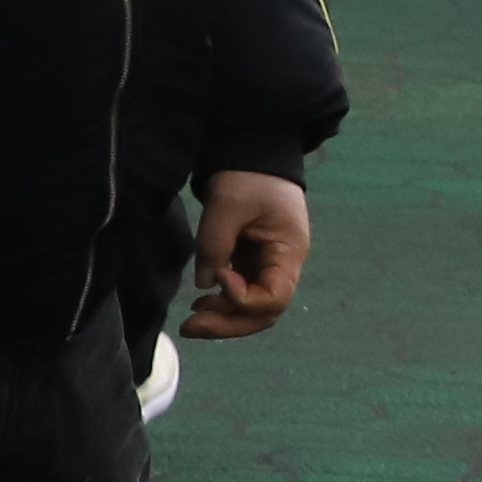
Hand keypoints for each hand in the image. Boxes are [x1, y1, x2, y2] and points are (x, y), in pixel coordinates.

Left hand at [184, 170, 309, 338]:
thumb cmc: (248, 176)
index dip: (243, 298)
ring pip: (252, 308)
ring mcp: (268, 266)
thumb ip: (214, 245)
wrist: (253, 154)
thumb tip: (203, 284)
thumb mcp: (227, 206)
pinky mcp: (252, 262)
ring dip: (223, 319)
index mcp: (289, 251)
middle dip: (229, 324)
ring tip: (191, 321)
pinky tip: (200, 303)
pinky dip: (222, 303)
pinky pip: (242, 294)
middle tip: (191, 327)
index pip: (275, 297)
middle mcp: (283, 265)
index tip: (219, 276)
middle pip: (264, 312)